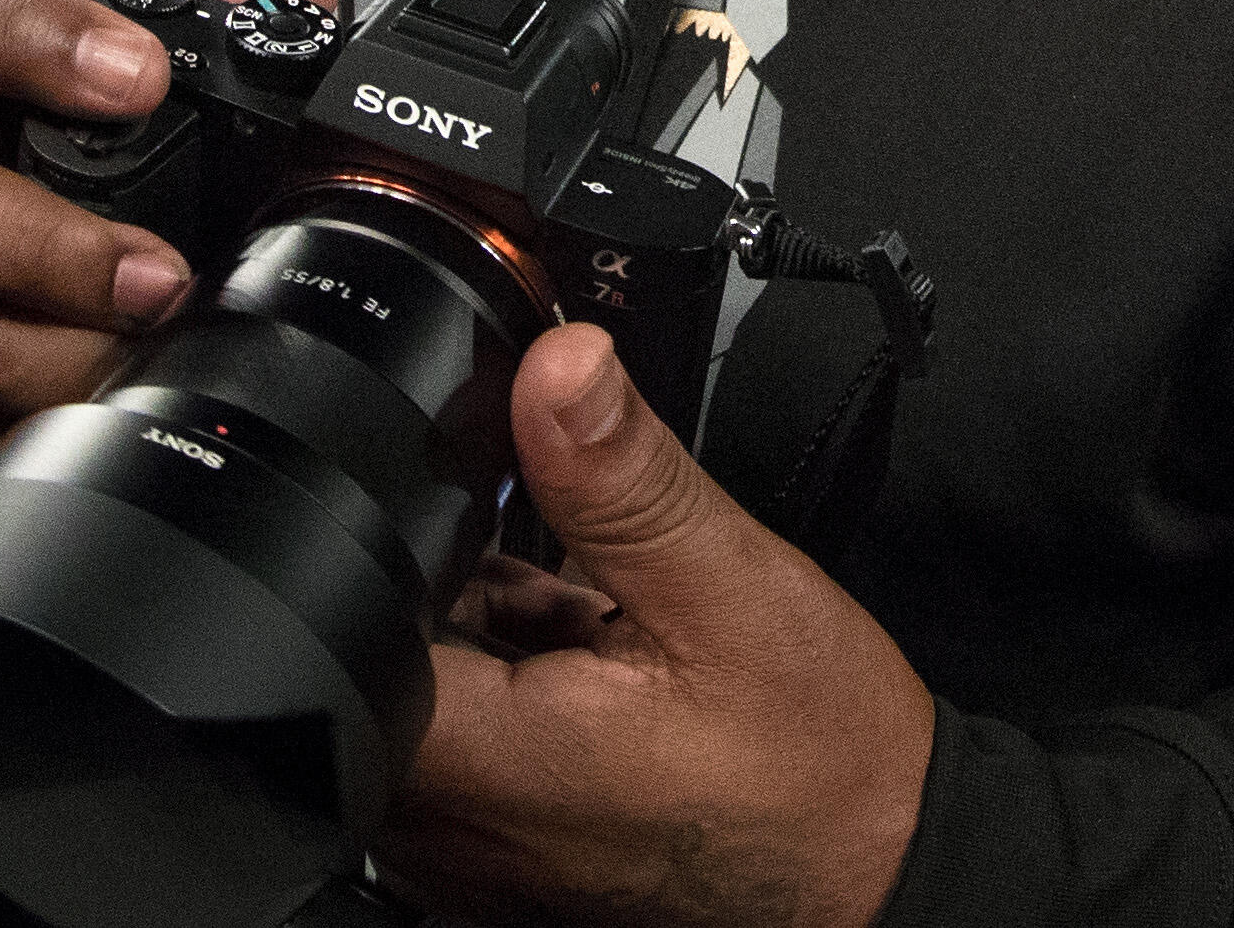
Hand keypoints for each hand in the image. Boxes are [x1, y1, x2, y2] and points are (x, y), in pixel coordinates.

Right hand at [0, 0, 319, 506]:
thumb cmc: (60, 183)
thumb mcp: (127, 100)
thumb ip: (210, 25)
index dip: (22, 32)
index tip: (141, 73)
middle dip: (37, 238)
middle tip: (160, 271)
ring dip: (52, 348)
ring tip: (149, 351)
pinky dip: (34, 431)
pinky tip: (103, 418)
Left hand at [378, 324, 934, 927]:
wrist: (889, 868)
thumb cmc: (822, 765)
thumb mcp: (729, 588)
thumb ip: (625, 477)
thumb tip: (556, 366)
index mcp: (489, 765)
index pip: (344, 633)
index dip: (394, 545)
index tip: (488, 513)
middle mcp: (459, 830)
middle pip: (377, 657)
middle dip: (452, 584)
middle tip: (578, 579)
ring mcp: (481, 856)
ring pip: (424, 692)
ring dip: (488, 633)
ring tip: (601, 629)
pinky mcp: (513, 860)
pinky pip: (467, 741)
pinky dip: (518, 684)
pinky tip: (606, 669)